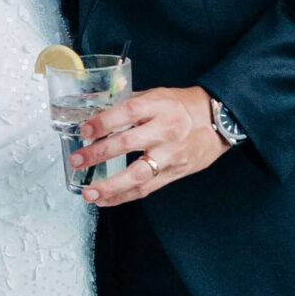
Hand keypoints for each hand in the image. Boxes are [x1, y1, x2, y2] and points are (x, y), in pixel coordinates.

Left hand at [77, 85, 229, 207]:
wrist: (218, 122)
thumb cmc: (182, 107)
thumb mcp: (157, 96)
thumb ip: (128, 103)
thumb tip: (93, 108)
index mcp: (159, 106)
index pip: (127, 112)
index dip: (103, 122)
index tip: (85, 131)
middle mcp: (165, 130)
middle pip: (127, 144)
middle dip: (97, 154)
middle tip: (76, 161)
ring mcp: (171, 154)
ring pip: (137, 175)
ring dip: (110, 186)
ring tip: (88, 193)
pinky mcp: (175, 173)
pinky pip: (146, 188)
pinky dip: (123, 196)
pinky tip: (105, 199)